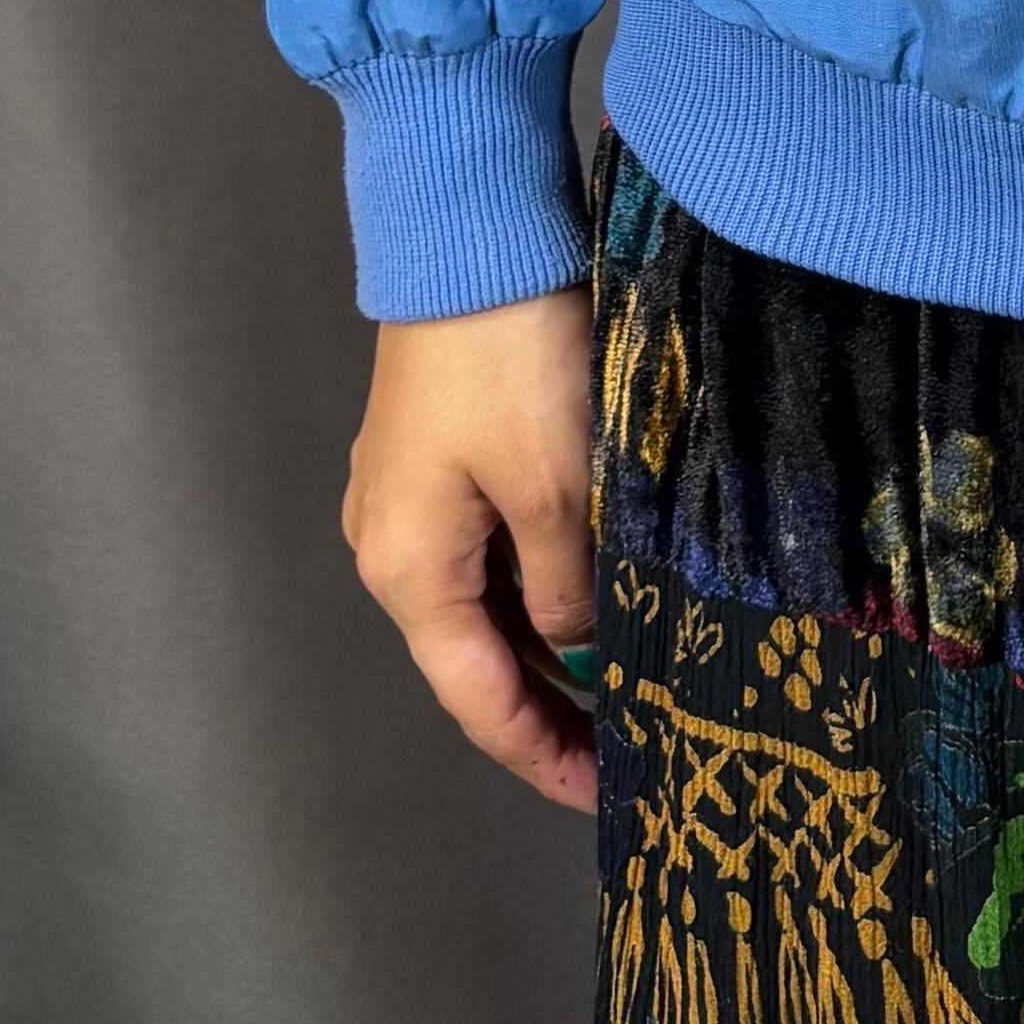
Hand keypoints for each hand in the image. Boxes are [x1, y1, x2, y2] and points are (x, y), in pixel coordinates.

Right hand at [341, 286, 599, 808]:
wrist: (467, 228)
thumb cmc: (507, 356)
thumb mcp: (553, 485)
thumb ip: (569, 586)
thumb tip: (581, 648)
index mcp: (406, 570)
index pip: (479, 699)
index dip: (544, 755)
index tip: (610, 794)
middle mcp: (391, 542)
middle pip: (476, 656)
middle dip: (552, 705)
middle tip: (633, 746)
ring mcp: (409, 492)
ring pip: (487, 598)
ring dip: (550, 640)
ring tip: (628, 676)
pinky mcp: (438, 445)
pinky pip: (491, 543)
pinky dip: (540, 579)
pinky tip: (596, 587)